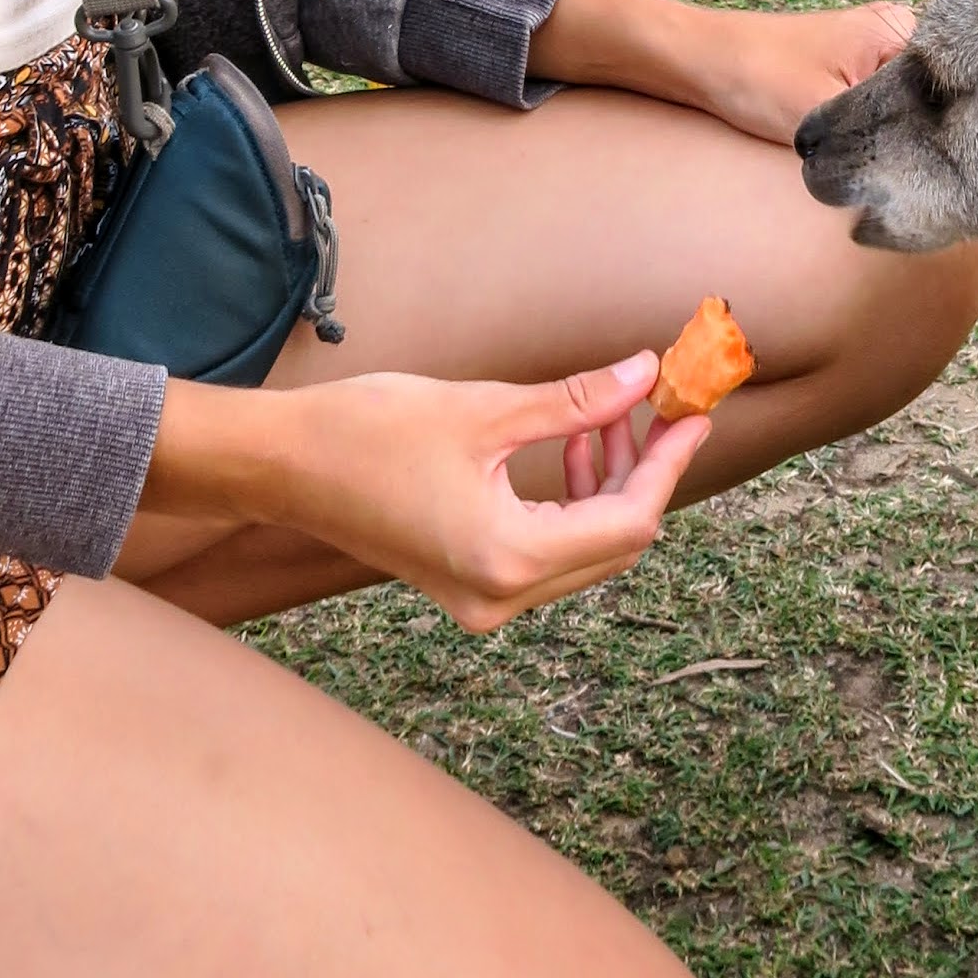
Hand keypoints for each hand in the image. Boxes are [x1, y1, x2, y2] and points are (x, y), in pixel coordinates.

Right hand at [142, 355, 707, 632]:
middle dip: (645, 472)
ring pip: (584, 550)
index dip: (667, 464)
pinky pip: (547, 551)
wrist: (283, 466)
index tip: (693, 413)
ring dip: (609, 484)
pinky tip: (577, 446)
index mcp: (507, 558)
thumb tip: (646, 376)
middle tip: (663, 406)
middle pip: (612, 544)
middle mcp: (500, 596)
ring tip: (617, 413)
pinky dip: (571, 501)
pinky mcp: (466, 585)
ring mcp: (482, 600)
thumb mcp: (483, 410)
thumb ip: (575, 402)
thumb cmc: (369, 431)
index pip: (626, 521)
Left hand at [531, 0, 915, 144]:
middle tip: (901, 177)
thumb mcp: (824, 117)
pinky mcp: (844, 71)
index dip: (944, 137)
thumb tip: (926, 188)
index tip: (935, 175)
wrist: (692, 61)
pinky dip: (865, 135)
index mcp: (901, 29)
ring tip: (872, 166)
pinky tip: (855, 158)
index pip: (950, 91)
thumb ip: (880, 148)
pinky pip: (873, 110)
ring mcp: (869, 51)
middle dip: (914, 142)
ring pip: (898, 113)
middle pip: (927, 105)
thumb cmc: (752, 76)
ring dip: (886, 142)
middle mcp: (893, 32)